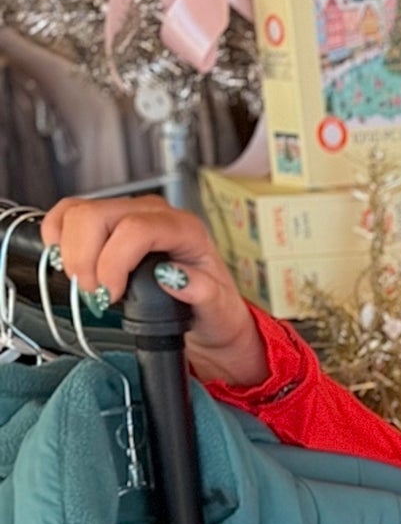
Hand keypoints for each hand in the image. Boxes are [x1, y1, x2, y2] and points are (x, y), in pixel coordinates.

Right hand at [40, 195, 266, 387]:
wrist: (207, 311)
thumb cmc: (213, 307)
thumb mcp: (219, 309)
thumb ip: (204, 292)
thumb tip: (175, 277)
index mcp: (185, 229)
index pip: (135, 229)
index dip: (113, 262)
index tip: (110, 294)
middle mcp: (154, 214)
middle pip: (97, 215)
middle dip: (85, 260)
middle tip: (95, 295)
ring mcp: (128, 213)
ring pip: (78, 212)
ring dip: (70, 252)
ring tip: (86, 284)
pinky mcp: (107, 222)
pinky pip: (69, 214)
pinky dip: (58, 236)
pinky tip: (69, 262)